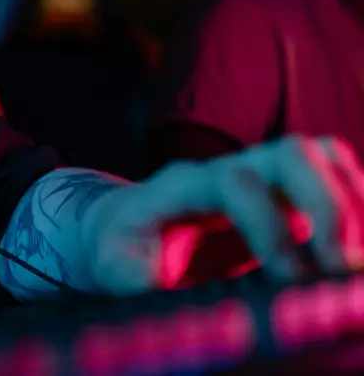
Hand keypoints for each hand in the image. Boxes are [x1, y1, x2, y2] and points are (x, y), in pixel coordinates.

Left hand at [78, 135, 363, 294]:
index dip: (269, 224)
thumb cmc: (119, 248)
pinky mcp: (285, 194)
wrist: (123, 225)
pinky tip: (356, 254)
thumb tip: (172, 300)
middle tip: (343, 266)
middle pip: (290, 152)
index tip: (291, 278)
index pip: (233, 182)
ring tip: (357, 264)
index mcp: (182, 186)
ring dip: (353, 204)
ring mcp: (261, 176)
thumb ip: (136, 280)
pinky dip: (357, 205)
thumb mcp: (113, 266)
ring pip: (321, 157)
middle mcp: (227, 170)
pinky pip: (334, 176)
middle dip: (327, 205)